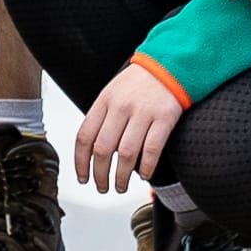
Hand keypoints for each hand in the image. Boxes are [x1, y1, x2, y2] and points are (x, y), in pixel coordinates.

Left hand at [68, 63, 184, 195]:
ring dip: (122, 176)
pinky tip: (144, 175)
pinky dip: (146, 167)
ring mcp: (143, 112)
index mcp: (103, 101)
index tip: (83, 177)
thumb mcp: (112, 93)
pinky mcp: (164, 117)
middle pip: (103, 149)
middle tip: (102, 187)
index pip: (84, 137)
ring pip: (126, 153)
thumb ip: (103, 118)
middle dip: (100, 174)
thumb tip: (93, 151)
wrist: (169, 64)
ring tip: (121, 186)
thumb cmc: (139, 82)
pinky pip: (152, 149)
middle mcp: (120, 107)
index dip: (81, 162)